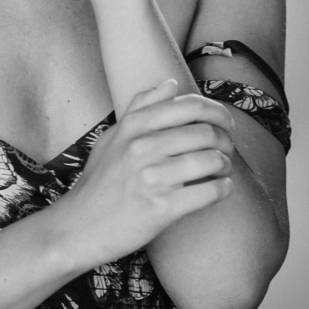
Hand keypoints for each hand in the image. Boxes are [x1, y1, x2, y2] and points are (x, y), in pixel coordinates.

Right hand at [52, 78, 234, 270]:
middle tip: (228, 148)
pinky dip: (223, 189)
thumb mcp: (113, 136)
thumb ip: (141, 106)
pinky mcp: (161, 209)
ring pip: (211, 160)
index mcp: (133, 126)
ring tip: (222, 169)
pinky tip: (221, 188)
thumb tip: (171, 83)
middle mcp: (142, 147)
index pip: (188, 105)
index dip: (216, 111)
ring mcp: (152, 178)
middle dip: (226, 139)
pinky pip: (209, 192)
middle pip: (205, 132)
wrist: (80, 225)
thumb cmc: (99, 180)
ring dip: (225, 164)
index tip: (224, 122)